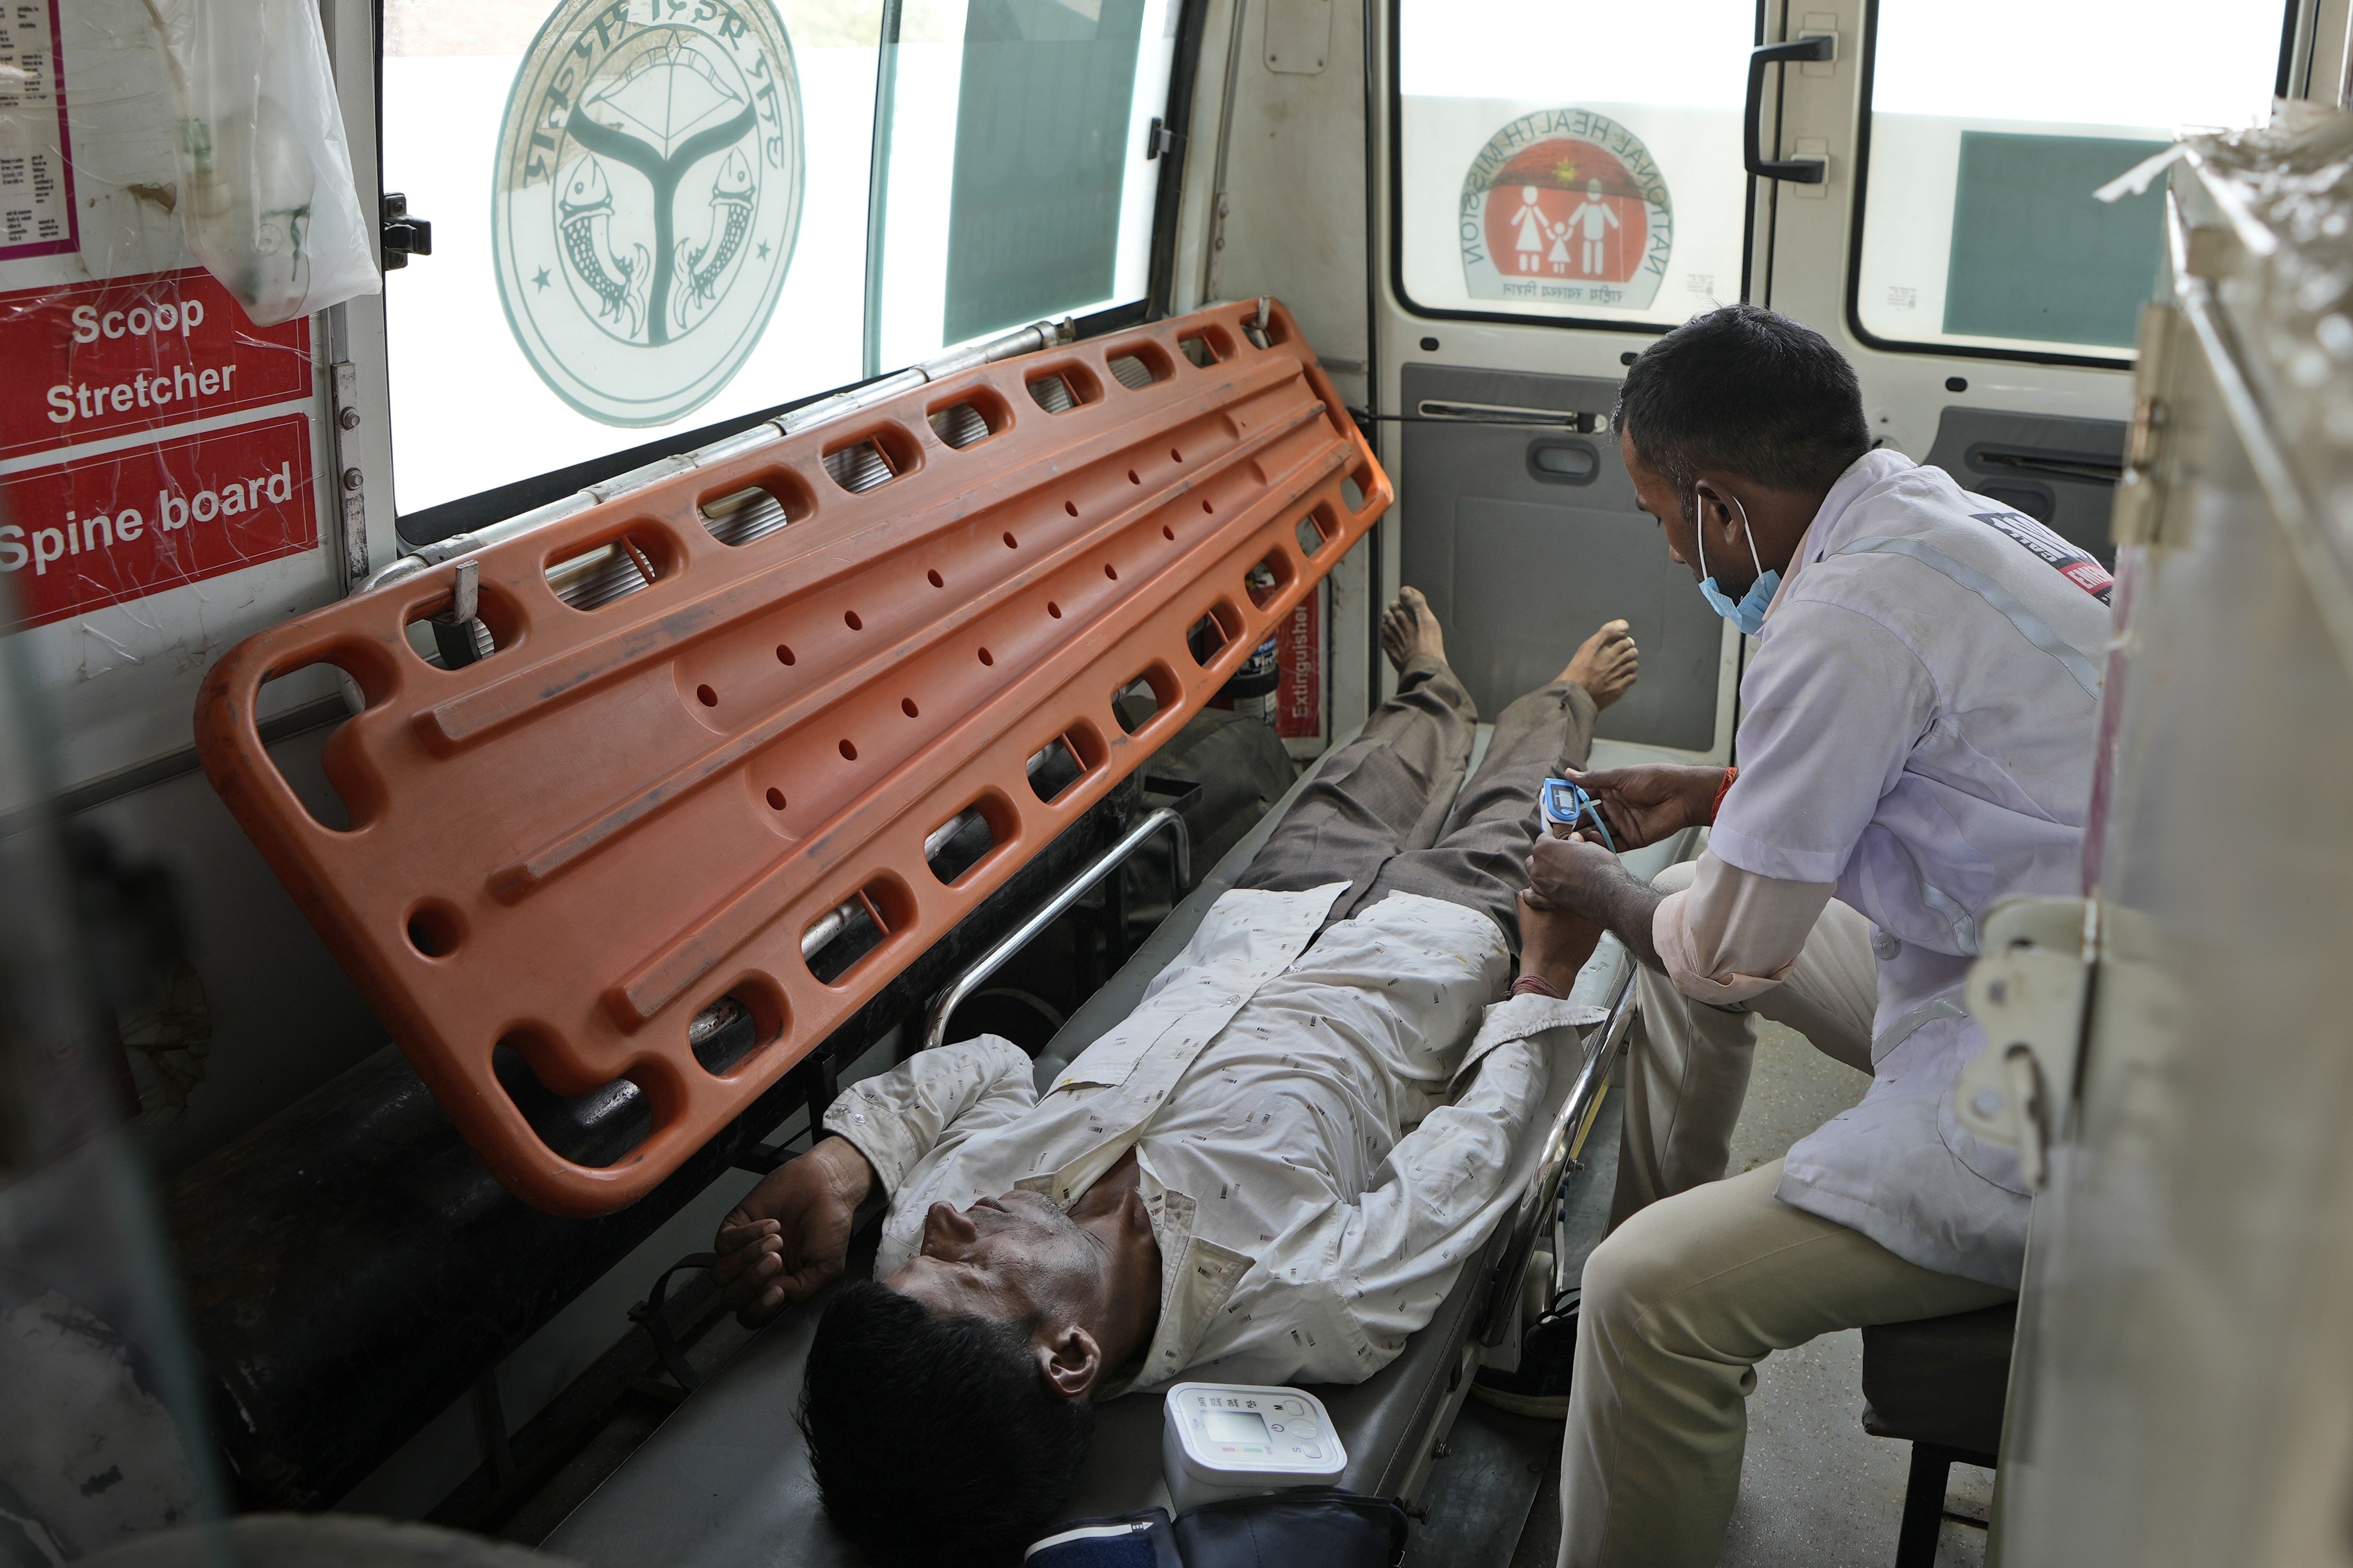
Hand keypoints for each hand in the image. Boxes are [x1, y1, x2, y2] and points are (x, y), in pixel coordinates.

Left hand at [712, 1135, 876, 1326]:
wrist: (827, 1184)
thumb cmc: (830, 1224)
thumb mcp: (828, 1266)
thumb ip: (802, 1289)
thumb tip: (775, 1295)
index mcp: (777, 1287)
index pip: (752, 1314)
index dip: (759, 1310)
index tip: (778, 1291)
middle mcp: (755, 1273)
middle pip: (732, 1297)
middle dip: (752, 1281)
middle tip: (777, 1259)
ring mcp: (742, 1250)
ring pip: (721, 1273)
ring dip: (747, 1258)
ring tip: (777, 1238)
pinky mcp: (735, 1226)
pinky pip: (724, 1242)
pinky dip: (746, 1235)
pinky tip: (772, 1224)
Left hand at [1523, 832, 1632, 917]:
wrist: (1608, 893)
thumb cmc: (1600, 867)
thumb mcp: (1589, 846)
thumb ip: (1576, 842)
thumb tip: (1574, 840)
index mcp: (1545, 848)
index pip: (1544, 838)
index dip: (1555, 839)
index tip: (1562, 842)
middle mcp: (1538, 866)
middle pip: (1536, 857)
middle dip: (1546, 856)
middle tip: (1562, 858)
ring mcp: (1541, 885)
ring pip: (1535, 876)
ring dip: (1542, 873)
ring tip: (1557, 874)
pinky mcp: (1547, 900)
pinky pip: (1532, 898)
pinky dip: (1531, 895)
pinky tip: (1527, 893)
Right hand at [1560, 763, 1723, 849]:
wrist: (1682, 795)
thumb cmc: (1654, 779)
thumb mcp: (1620, 776)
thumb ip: (1593, 779)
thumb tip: (1568, 773)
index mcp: (1610, 790)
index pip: (1583, 797)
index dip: (1569, 802)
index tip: (1552, 807)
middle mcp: (1614, 808)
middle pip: (1588, 817)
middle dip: (1573, 822)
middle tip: (1556, 828)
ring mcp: (1622, 824)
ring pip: (1597, 832)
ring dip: (1584, 835)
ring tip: (1569, 838)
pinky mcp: (1632, 839)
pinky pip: (1612, 844)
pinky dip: (1600, 845)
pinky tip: (1589, 843)